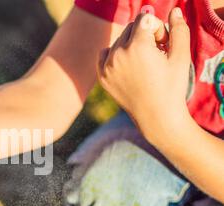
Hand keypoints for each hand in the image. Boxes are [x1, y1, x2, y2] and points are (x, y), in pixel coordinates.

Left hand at [96, 8, 190, 141]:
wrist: (156, 117)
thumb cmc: (172, 87)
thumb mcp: (180, 57)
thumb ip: (178, 30)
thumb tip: (174, 11)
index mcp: (137, 47)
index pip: (144, 20)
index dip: (157, 29)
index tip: (164, 45)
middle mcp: (118, 55)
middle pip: (130, 28)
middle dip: (144, 36)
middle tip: (155, 54)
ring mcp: (107, 67)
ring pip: (118, 41)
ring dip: (130, 45)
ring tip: (144, 63)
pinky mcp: (102, 77)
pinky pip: (104, 54)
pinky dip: (114, 54)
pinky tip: (127, 65)